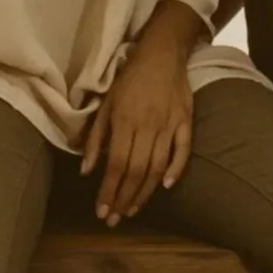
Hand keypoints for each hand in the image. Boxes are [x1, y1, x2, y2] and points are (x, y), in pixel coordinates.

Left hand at [82, 31, 194, 226]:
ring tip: (133, 210)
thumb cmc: (128, 79)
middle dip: (123, 198)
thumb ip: (96, 138)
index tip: (102, 211)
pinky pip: (183, 150)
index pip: (115, 165)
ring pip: (157, 167)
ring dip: (144, 192)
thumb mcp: (104, 104)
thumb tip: (86, 170)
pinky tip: (166, 187)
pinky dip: (176, 169)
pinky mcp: (186, 122)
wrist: (161, 54)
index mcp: (123, 121)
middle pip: (135, 171)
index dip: (108, 190)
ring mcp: (169, 125)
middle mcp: (146, 126)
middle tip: (115, 219)